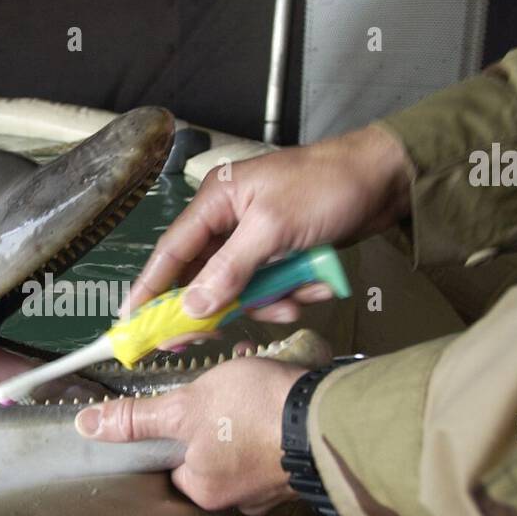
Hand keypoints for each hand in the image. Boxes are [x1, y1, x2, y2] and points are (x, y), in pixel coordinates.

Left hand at [74, 358, 306, 515]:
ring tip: (249, 377)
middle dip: (212, 416)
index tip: (181, 405)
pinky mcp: (302, 468)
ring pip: (244, 445)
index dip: (171, 432)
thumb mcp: (184, 406)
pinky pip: (276, 441)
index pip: (171, 464)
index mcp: (203, 489)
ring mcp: (274, 487)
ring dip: (244, 411)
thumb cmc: (253, 413)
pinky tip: (277, 388)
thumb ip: (137, 419)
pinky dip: (272, 415)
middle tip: (219, 385)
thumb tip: (86, 427)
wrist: (330, 417)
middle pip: (208, 453)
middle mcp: (238, 498)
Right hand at [122, 125, 410, 321]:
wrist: (386, 178)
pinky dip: (291, 291)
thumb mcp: (272, 229)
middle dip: (219, 305)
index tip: (130, 320)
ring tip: (294, 299)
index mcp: (216, 202)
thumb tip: (193, 306)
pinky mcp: (284, 252)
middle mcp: (230, 221)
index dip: (150, 287)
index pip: (171, 252)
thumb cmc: (326, 186)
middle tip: (207, 337)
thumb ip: (230, 270)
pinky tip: (315, 286)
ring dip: (268, 300)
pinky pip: (273, 285)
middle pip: (205, 277)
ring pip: (243, 287)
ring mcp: (258, 238)